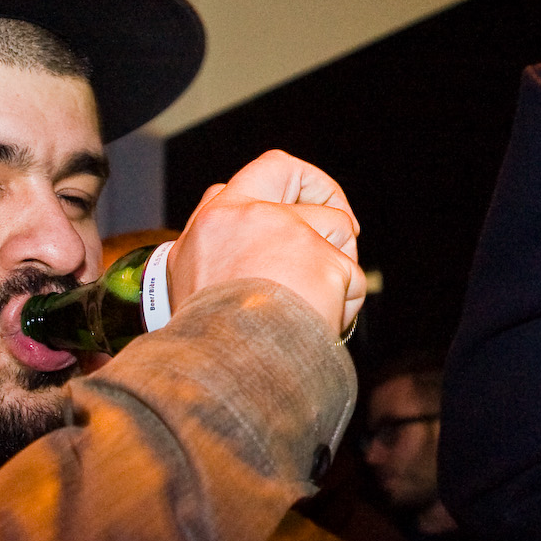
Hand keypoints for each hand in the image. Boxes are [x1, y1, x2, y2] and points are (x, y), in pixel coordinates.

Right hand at [167, 150, 364, 337]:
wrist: (219, 372)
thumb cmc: (202, 334)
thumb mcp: (187, 269)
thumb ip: (216, 231)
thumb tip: (222, 195)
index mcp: (219, 217)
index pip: (274, 168)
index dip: (309, 182)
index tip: (317, 205)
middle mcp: (255, 218)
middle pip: (324, 204)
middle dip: (341, 218)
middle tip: (346, 236)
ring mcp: (293, 238)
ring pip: (341, 240)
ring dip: (337, 273)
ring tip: (311, 307)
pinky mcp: (324, 266)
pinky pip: (352, 280)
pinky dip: (344, 305)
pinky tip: (317, 326)